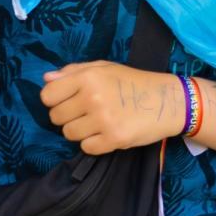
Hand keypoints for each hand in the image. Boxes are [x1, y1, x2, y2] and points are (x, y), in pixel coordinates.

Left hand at [41, 61, 183, 154]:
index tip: (67, 101)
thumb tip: (47, 78)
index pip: (48, 95)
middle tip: (85, 112)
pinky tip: (105, 133)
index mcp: (88, 77)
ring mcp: (103, 120)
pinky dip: (93, 144)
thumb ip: (73, 71)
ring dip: (79, 131)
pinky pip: (86, 148)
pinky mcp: (114, 139)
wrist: (168, 101)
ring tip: (96, 122)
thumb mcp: (104, 68)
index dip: (54, 100)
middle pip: (56, 117)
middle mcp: (92, 97)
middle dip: (67, 116)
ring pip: (69, 134)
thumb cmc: (133, 82)